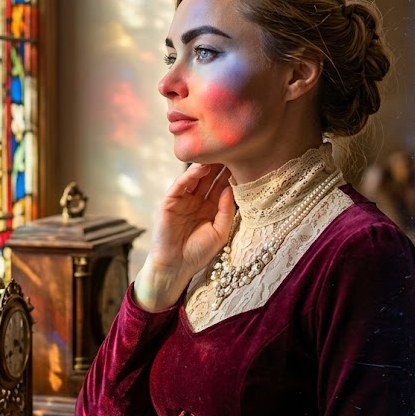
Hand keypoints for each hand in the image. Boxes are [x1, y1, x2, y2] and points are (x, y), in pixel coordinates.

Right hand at [133, 163, 234, 311]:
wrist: (176, 267)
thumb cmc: (198, 253)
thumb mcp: (220, 233)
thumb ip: (226, 211)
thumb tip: (230, 188)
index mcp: (211, 208)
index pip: (222, 186)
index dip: (231, 174)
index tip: (244, 160)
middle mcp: (198, 201)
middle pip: (210, 178)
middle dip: (220, 165)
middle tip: (231, 148)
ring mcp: (183, 200)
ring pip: (196, 178)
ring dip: (206, 166)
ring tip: (218, 153)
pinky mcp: (170, 201)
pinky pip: (180, 185)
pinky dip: (190, 175)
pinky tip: (201, 167)